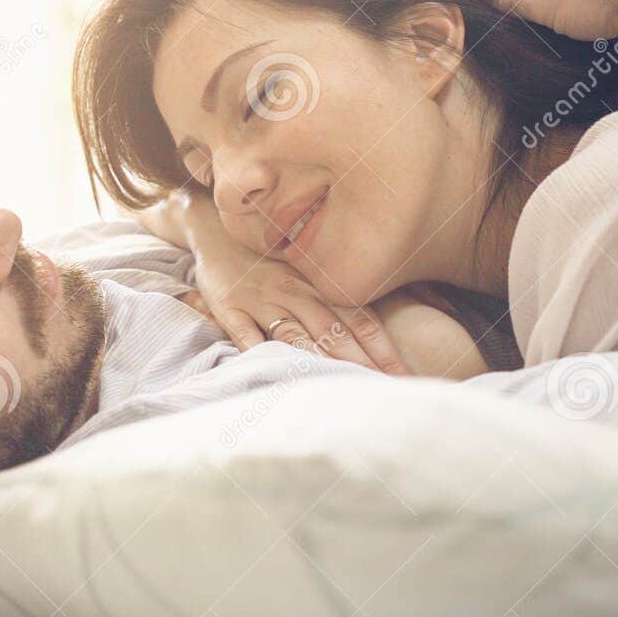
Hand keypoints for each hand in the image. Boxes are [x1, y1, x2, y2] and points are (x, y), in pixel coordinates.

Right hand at [192, 250, 409, 375]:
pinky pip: (245, 333)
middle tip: (381, 389)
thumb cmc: (269, 258)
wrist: (213, 227)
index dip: (382, 349)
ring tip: (337, 387)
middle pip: (332, 331)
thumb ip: (342, 295)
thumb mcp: (308, 269)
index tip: (403, 377)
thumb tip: (404, 313)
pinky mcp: (229, 307)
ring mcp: (261, 299)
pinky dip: (258, 352)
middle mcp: (294, 290)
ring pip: (294, 334)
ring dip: (317, 360)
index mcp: (319, 285)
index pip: (360, 320)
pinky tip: (272, 372)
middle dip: (359, 363)